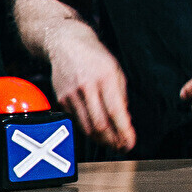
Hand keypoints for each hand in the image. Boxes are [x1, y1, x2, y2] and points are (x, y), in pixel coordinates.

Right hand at [44, 29, 135, 149]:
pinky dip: (88, 128)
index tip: (130, 143)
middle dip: (112, 141)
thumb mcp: (115, 71)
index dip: (124, 132)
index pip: (116, 112)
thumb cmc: (94, 57)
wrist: (66, 44)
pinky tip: (96, 129)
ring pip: (86, 127)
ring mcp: (71, 94)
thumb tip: (124, 121)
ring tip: (111, 142)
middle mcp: (87, 87)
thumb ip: (120, 96)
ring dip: (100, 139)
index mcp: (105, 78)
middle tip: (121, 147)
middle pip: (99, 125)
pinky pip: (76, 120)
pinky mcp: (61, 99)